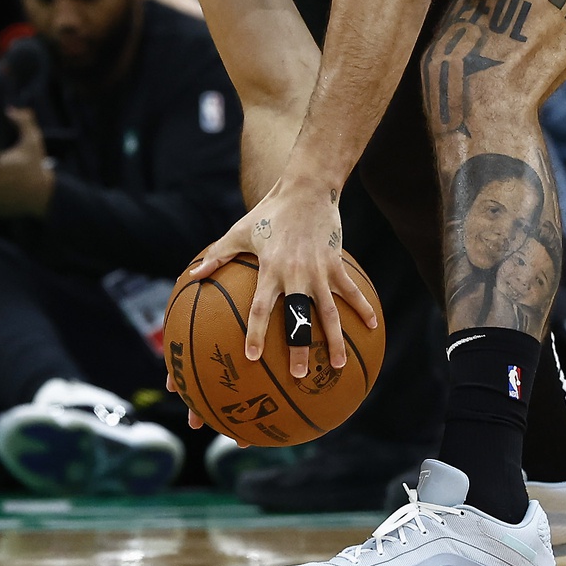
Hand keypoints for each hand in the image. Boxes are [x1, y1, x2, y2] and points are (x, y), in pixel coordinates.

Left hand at [188, 176, 377, 380]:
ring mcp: (320, 270)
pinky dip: (363, 308)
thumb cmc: (268, 213)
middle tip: (300, 376)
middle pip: (298, 317)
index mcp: (270, 269)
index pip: (261, 308)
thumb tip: (192, 274)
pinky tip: (373, 328)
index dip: (256, 332)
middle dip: (300, 347)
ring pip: (330, 312)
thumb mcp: (238, 232)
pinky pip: (351, 291)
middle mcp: (296, 273)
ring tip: (338, 365)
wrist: (306, 190)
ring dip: (336, 340)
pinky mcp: (337, 264)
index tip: (253, 356)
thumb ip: (217, 256)